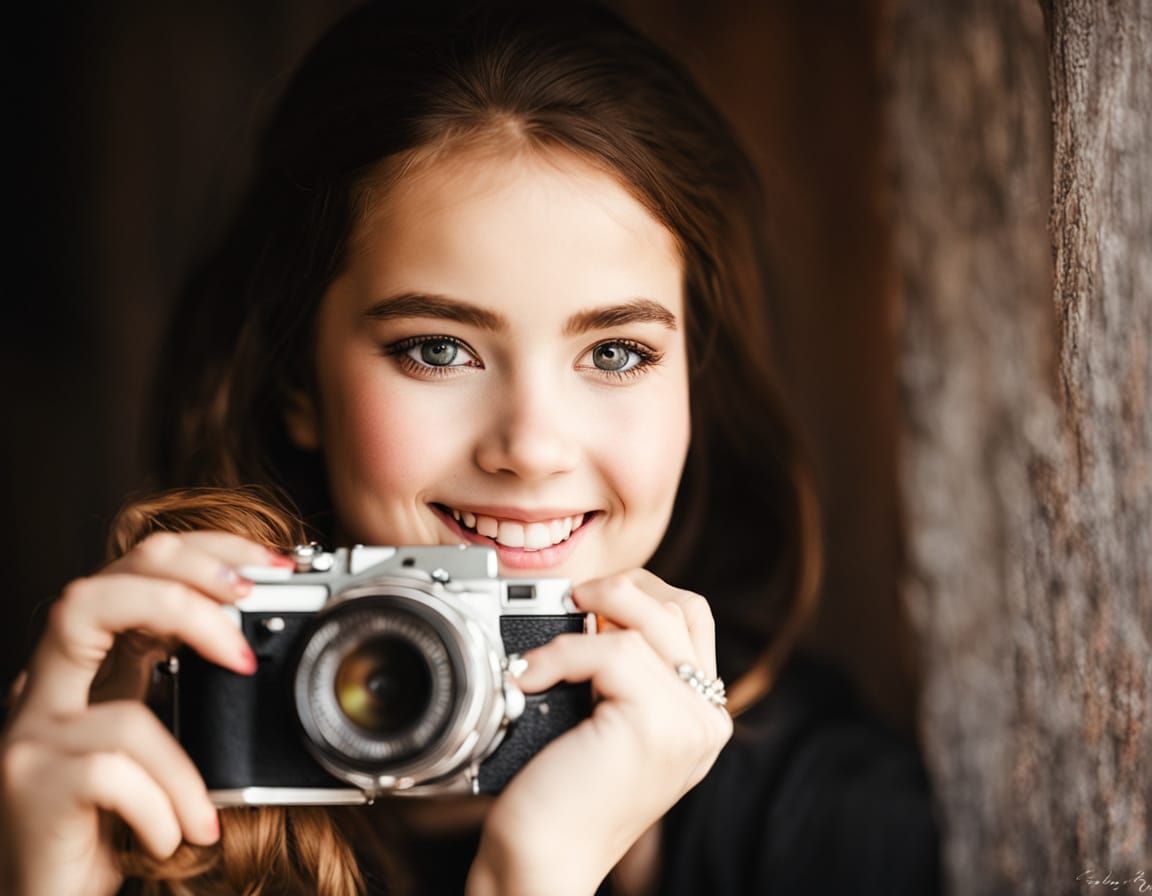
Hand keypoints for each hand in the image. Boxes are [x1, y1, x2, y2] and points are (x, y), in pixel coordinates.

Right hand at [0, 531, 279, 895]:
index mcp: (86, 662)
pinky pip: (115, 775)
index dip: (204, 553)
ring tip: (206, 811)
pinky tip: (175, 837)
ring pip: (116, 705)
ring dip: (183, 765)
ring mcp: (32, 736)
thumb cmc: (105, 818)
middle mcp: (45, 688)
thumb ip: (171, 680)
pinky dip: (164, 806)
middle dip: (184, 598)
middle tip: (246, 638)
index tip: (273, 564)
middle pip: (93, 595)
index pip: (134, 569)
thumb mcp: (147, 735)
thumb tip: (252, 638)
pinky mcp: (32, 787)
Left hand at [469, 569, 732, 895]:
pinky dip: (558, 655)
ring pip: (649, 622)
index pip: (693, 621)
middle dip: (623, 588)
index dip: (643, 594)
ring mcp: (690, 723)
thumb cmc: (559, 796)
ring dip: (585, 620)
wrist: (542, 863)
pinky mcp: (659, 725)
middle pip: (683, 608)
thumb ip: (622, 673)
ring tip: (544, 646)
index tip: (592, 600)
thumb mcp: (604, 722)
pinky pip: (609, 651)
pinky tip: (528, 679)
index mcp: (701, 718)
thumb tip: (596, 607)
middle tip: (573, 599)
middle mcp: (707, 721)